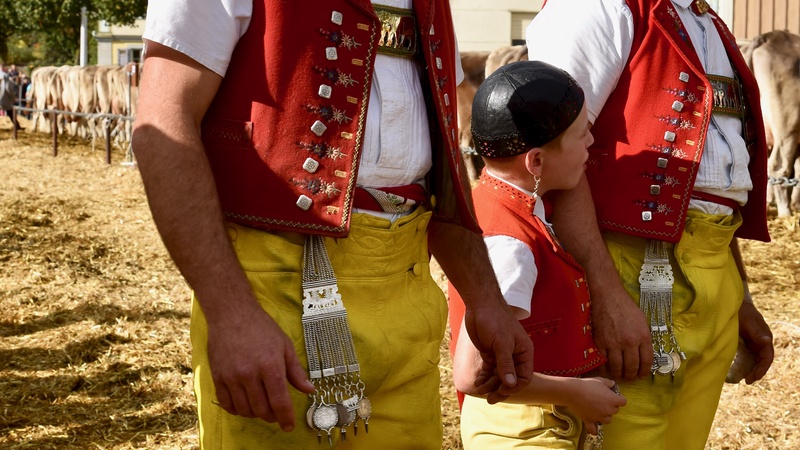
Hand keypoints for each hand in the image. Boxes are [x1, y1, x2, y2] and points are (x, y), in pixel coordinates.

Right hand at [206, 302, 314, 430]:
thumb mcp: (285, 346)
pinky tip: (244, 404)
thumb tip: (310, 390)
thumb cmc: (261, 328)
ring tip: (261, 406)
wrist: (232, 314)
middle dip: (272, 416)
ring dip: (255, 413)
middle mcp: (250, 374)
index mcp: (270, 366)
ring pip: (245, 410)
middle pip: (262, 410)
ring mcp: (231, 377)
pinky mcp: (217, 377)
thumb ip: (296, 371)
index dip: (286, 418)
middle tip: (276, 412)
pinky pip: (227, 404)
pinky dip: (237, 409)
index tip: (289, 426)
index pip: (280, 401)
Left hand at [463, 304, 533, 403]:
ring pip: (498, 376)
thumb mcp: (501, 343)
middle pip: (510, 379)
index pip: (524, 376)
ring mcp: (502, 355)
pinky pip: (489, 370)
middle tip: (490, 399)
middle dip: (500, 389)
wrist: (479, 305)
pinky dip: (484, 377)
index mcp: (524, 352)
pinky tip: (477, 383)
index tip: (502, 392)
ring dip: (490, 384)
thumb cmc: (494, 320)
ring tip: (479, 389)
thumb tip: (510, 384)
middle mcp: (515, 355)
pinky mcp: (490, 353)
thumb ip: (505, 364)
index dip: (514, 386)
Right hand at [570, 377, 625, 434]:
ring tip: (599, 410)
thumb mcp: (600, 380)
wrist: (573, 392)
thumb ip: (609, 383)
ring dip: (605, 415)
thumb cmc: (587, 385)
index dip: (619, 398)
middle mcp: (608, 410)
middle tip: (603, 400)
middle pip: (615, 410)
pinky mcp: (589, 420)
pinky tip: (593, 427)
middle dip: (611, 406)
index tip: (613, 395)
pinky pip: (594, 429)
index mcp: (612, 400)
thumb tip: (612, 384)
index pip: (623, 401)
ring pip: (608, 420)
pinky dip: (594, 429)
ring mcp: (599, 417)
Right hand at [591, 283, 652, 380]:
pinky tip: (607, 368)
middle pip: (632, 367)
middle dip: (631, 375)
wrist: (607, 296)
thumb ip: (644, 338)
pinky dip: (605, 368)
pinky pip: (604, 362)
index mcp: (643, 336)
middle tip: (629, 377)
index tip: (642, 375)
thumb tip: (643, 352)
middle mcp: (630, 342)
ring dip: (619, 374)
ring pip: (617, 368)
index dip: (644, 372)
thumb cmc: (625, 306)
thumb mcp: (642, 321)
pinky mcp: (600, 342)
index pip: (647, 362)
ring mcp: (614, 343)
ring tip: (619, 375)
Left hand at [737, 301, 772, 383]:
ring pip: (755, 361)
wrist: (733, 303)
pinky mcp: (745, 344)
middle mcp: (761, 342)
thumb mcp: (748, 320)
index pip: (767, 357)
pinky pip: (747, 357)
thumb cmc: (742, 310)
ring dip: (751, 370)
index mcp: (765, 337)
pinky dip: (744, 365)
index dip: (762, 368)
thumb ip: (756, 332)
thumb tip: (767, 341)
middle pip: (762, 361)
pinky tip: (738, 372)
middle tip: (747, 381)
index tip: (754, 377)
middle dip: (756, 372)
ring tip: (744, 380)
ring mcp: (753, 343)